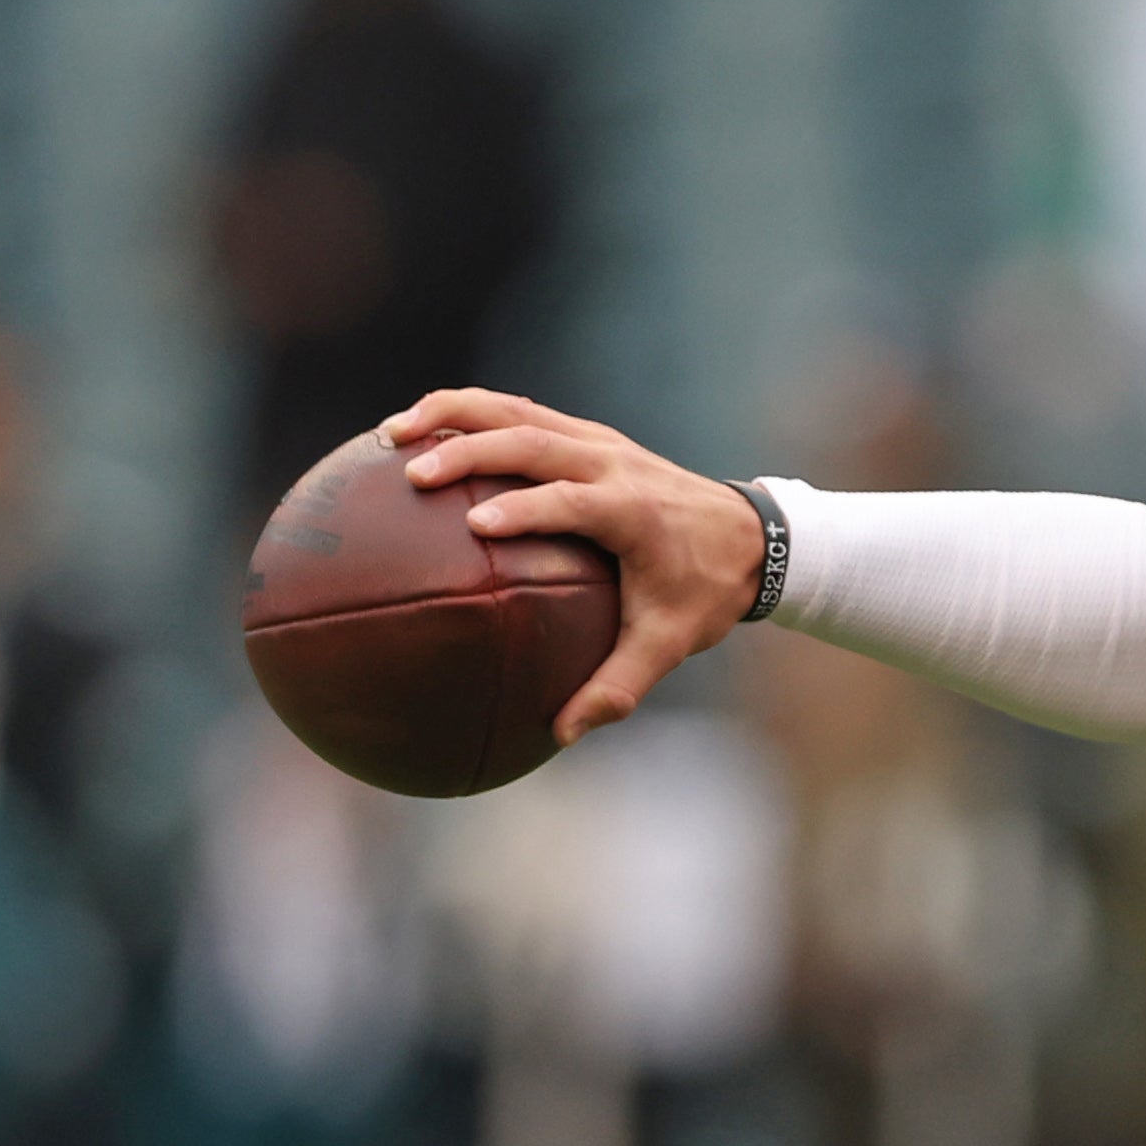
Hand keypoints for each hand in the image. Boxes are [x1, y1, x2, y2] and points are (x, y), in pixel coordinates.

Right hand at [381, 388, 763, 744]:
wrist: (754, 538)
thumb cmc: (707, 593)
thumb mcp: (671, 644)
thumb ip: (618, 686)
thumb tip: (563, 734)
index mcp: (633, 511)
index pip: (571, 501)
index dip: (523, 509)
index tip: (474, 524)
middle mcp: (612, 464)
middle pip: (531, 439)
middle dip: (469, 450)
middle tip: (412, 475)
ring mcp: (599, 441)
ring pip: (517, 411)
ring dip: (453, 413)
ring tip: (391, 434)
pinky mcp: (587, 436)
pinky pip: (521, 413)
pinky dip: (469, 414)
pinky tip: (420, 432)